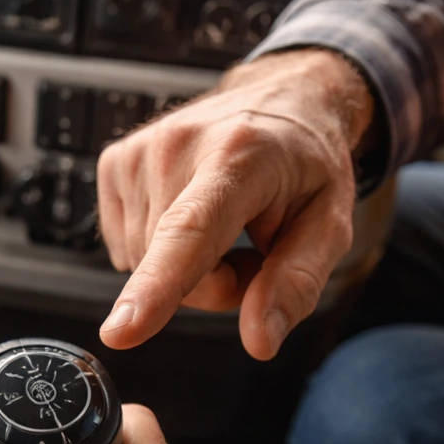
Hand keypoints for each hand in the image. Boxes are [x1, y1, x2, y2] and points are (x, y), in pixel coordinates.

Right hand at [96, 48, 372, 359]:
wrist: (282, 101)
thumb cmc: (307, 165)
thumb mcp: (329, 226)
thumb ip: (296, 284)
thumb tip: (259, 341)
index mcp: (241, 156)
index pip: (190, 232)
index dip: (156, 287)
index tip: (120, 331)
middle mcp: (178, 146)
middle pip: (174, 271)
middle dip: (214, 285)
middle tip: (252, 252)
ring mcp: (138, 151)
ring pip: (145, 267)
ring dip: (187, 270)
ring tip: (224, 230)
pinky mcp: (114, 162)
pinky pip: (127, 250)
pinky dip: (159, 252)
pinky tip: (189, 220)